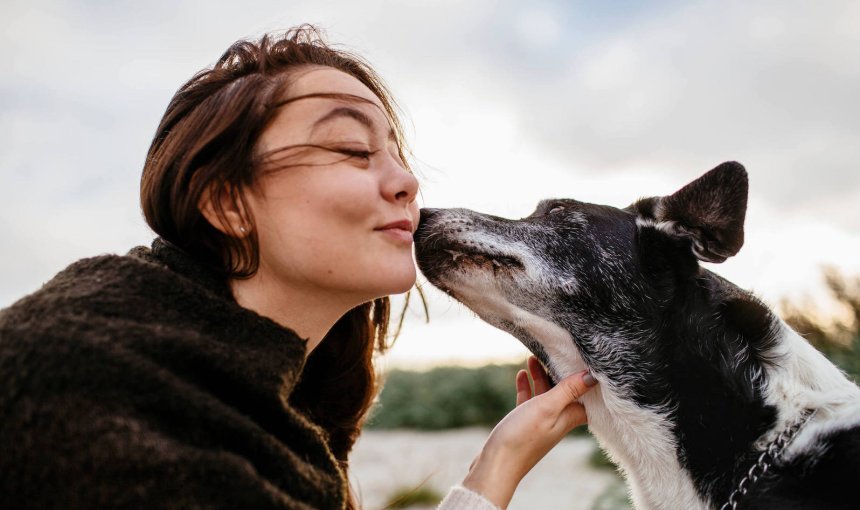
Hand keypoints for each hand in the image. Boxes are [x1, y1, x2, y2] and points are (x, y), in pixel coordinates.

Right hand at [462, 356, 596, 508]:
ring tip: (532, 357)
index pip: (584, 394)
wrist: (495, 465)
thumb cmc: (522, 437)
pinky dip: (527, 387)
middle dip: (559, 371)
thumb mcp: (547, 408)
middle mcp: (558, 421)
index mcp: (568, 417)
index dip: (584, 378)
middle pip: (564, 391)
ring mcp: (540, 423)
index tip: (581, 359)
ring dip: (540, 376)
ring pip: (545, 394)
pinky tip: (520, 375)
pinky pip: (529, 401)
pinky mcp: (524, 425)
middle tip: (551, 351)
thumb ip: (568, 391)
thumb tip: (593, 376)